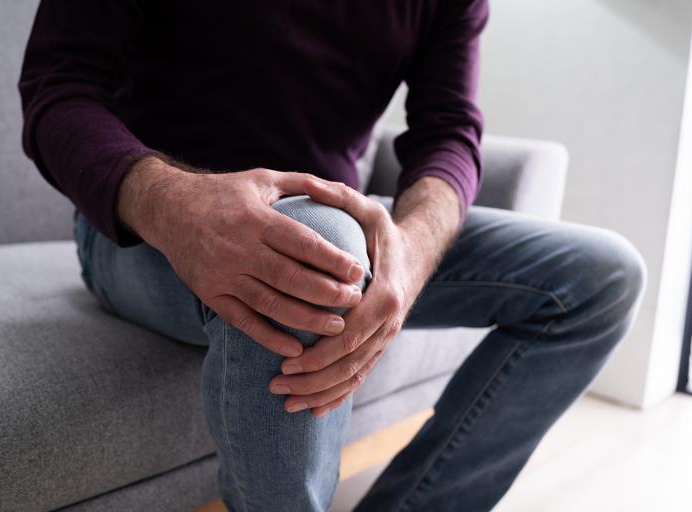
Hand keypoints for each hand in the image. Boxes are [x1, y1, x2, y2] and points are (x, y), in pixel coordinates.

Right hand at [118, 157, 366, 356]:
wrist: (168, 210)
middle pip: (291, 278)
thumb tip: (340, 189)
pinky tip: (295, 348)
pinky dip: (269, 338)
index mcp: (255, 219)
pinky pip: (244, 322)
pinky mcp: (211, 295)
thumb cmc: (224, 193)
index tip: (357, 271)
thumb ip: (300, 182)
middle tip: (355, 300)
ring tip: (337, 327)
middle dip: (327, 293)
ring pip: (271, 304)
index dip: (332, 259)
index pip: (302, 243)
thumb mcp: (261, 178)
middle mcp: (239, 249)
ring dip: (306, 320)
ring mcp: (223, 276)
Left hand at [269, 180, 440, 415]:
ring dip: (320, 394)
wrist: (415, 255)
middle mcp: (388, 324)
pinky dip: (337, 396)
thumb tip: (307, 183)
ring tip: (285, 402)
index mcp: (385, 295)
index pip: (351, 334)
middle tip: (276, 387)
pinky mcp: (379, 346)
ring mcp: (386, 338)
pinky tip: (311, 409)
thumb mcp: (367, 209)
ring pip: (354, 377)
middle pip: (350, 363)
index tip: (287, 363)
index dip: (320, 354)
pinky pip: (360, 377)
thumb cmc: (383, 232)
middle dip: (312, 380)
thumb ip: (338, 197)